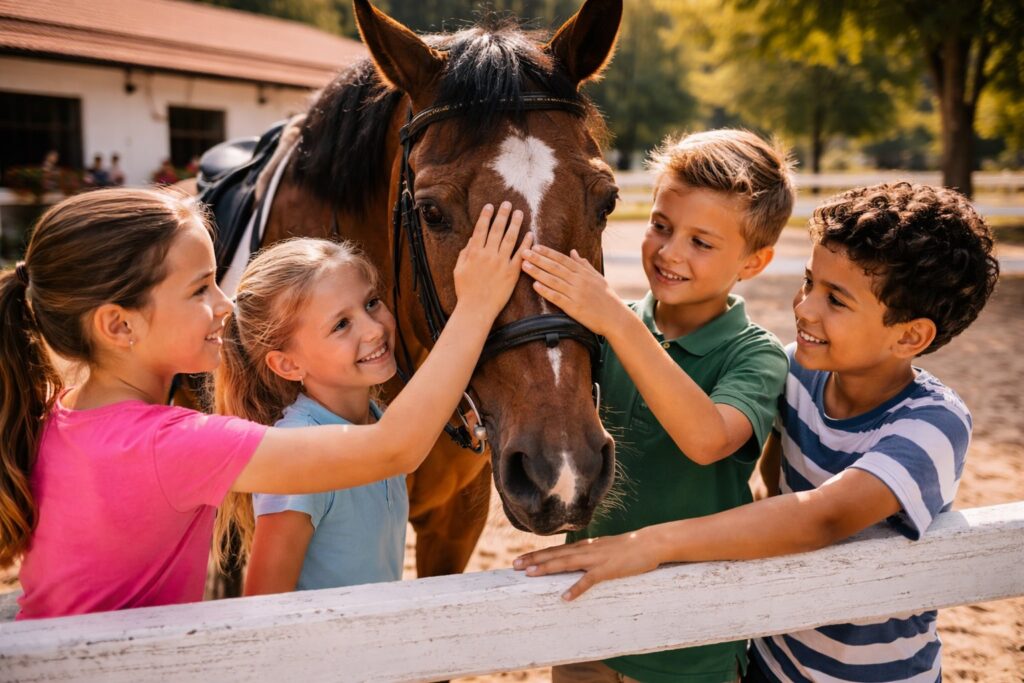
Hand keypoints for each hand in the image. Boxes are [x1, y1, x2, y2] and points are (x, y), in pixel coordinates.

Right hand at [454, 202, 531, 321]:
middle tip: (508, 204)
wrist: (476, 309)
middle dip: (502, 215)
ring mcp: (501, 263)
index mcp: (474, 253)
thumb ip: (465, 253)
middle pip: (497, 230)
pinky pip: (520, 254)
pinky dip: (526, 243)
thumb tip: (472, 239)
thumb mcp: (459, 269)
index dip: (486, 216)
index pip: (481, 229)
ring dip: (515, 224)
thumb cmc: (465, 291)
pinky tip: (530, 234)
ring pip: (510, 238)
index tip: (490, 206)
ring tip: (520, 213)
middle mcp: (488, 255)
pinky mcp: (512, 272)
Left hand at [512, 532, 661, 600]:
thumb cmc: (628, 548)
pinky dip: (576, 588)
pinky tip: (565, 597)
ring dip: (547, 568)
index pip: (556, 550)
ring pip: (567, 563)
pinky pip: (589, 580)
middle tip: (514, 565)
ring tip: (530, 575)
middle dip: (534, 560)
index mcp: (585, 546)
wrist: (649, 543)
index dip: (537, 554)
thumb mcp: (604, 549)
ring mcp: (596, 559)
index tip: (520, 559)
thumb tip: (576, 559)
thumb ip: (590, 553)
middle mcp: (586, 550)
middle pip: (555, 555)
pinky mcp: (607, 570)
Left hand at [521, 245, 626, 335]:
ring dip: (537, 272)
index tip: (535, 246)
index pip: (562, 259)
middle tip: (524, 252)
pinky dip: (546, 291)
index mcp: (583, 273)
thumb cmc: (606, 297)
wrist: (615, 317)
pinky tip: (535, 285)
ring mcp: (576, 294)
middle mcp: (579, 281)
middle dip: (538, 259)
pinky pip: (557, 297)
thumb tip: (573, 252)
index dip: (548, 252)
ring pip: (553, 280)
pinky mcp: (574, 308)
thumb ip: (584, 265)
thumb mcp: (597, 277)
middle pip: (555, 267)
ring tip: (524, 266)